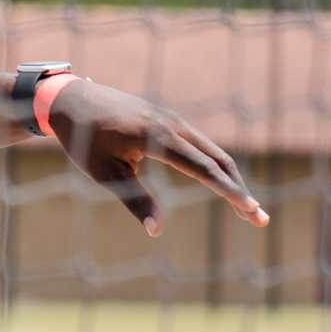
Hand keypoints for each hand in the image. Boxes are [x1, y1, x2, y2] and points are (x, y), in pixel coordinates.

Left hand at [49, 80, 269, 236]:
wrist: (71, 100)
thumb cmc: (84, 141)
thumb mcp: (104, 173)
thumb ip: (134, 200)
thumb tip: (157, 231)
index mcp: (156, 137)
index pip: (202, 168)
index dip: (228, 192)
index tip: (250, 210)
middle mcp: (172, 124)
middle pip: (218, 160)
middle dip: (239, 190)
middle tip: (259, 220)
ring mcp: (173, 119)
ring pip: (213, 151)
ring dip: (231, 179)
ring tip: (245, 209)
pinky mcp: (170, 120)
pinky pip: (201, 145)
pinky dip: (216, 166)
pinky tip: (223, 185)